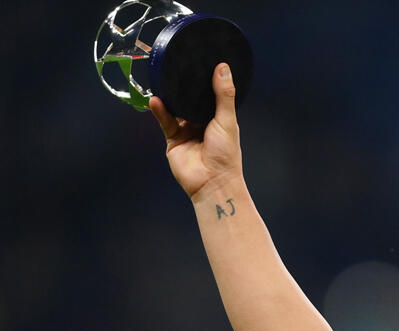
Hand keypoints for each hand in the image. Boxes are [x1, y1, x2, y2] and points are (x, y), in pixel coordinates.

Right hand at [149, 63, 242, 200]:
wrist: (212, 182)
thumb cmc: (226, 154)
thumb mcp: (226, 120)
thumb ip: (223, 95)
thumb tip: (223, 68)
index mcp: (218, 119)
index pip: (210, 96)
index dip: (205, 82)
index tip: (199, 62)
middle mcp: (202, 123)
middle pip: (190, 101)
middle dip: (184, 88)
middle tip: (177, 67)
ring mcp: (187, 131)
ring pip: (175, 109)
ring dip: (169, 97)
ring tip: (162, 80)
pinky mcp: (173, 140)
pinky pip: (165, 121)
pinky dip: (160, 111)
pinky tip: (155, 100)